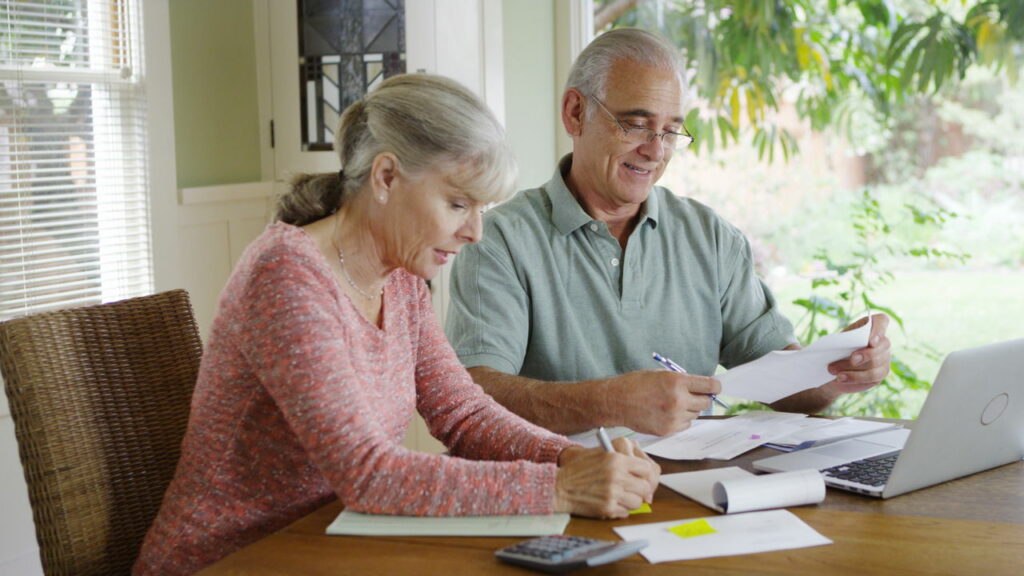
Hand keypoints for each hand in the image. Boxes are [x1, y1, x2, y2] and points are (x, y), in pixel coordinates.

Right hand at [554, 439, 659, 518]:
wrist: (560, 487)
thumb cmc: (578, 470)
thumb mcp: (599, 454)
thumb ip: (621, 458)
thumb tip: (642, 470)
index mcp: (616, 459)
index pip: (646, 468)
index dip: (643, 474)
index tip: (639, 477)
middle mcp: (616, 476)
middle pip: (645, 487)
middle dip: (640, 489)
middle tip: (632, 490)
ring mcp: (612, 494)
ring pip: (638, 502)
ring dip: (631, 501)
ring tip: (620, 497)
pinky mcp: (607, 508)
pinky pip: (626, 512)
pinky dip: (621, 510)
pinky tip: (611, 503)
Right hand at [605, 370, 720, 435]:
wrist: (616, 401)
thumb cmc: (636, 384)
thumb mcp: (661, 374)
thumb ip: (682, 381)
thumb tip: (701, 387)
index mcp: (677, 381)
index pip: (710, 386)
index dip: (715, 386)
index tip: (715, 387)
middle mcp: (678, 400)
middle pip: (706, 402)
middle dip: (702, 398)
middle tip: (693, 395)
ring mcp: (673, 417)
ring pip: (695, 414)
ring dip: (689, 409)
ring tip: (672, 404)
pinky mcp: (668, 429)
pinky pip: (685, 425)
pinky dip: (681, 420)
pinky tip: (667, 413)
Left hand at [826, 313, 891, 395]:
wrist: (832, 369)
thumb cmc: (835, 350)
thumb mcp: (836, 342)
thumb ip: (842, 341)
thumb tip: (841, 346)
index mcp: (871, 327)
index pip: (882, 321)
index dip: (879, 330)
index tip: (870, 342)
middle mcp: (882, 342)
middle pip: (883, 345)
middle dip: (867, 354)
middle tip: (852, 359)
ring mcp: (884, 358)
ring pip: (876, 363)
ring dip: (854, 368)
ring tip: (834, 370)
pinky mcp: (881, 373)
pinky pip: (873, 376)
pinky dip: (855, 377)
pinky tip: (841, 378)